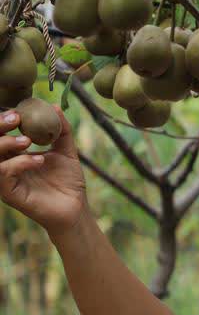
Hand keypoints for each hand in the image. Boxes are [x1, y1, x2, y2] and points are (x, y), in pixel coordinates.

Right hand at [0, 105, 87, 237]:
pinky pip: (3, 174)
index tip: (18, 111)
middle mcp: (6, 166)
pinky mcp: (9, 194)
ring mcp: (5, 180)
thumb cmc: (68, 181)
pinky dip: (19, 163)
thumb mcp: (66, 151)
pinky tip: (39, 160)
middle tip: (17, 119)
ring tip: (28, 141)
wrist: (75, 207)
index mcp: (14, 155)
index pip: (0, 134)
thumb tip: (56, 107)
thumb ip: (61, 130)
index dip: (3, 121)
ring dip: (7, 144)